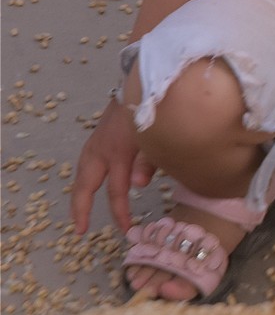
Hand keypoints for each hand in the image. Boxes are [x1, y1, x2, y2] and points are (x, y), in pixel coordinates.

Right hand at [70, 98, 154, 233]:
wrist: (141, 84)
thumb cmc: (153, 111)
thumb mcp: (156, 137)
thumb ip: (149, 161)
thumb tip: (138, 185)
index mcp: (118, 153)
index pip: (116, 190)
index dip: (120, 212)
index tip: (125, 229)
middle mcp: (101, 150)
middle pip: (85, 186)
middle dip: (82, 209)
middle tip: (81, 230)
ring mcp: (95, 144)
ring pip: (81, 175)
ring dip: (79, 195)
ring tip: (79, 214)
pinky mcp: (96, 138)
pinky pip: (85, 165)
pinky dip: (83, 180)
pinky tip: (87, 187)